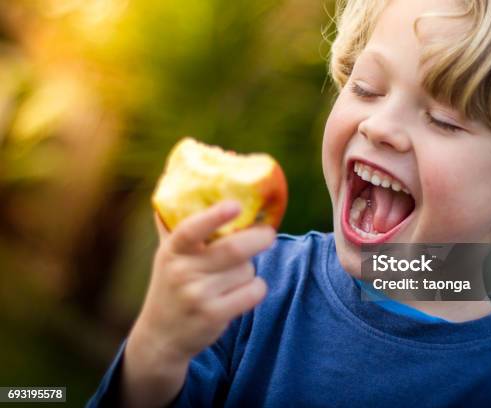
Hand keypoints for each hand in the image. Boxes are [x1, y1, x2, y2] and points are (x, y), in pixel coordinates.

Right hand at [120, 201, 274, 407]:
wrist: (161, 335)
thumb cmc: (171, 284)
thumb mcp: (167, 255)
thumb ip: (176, 224)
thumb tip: (180, 180)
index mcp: (172, 250)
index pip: (191, 229)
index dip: (214, 216)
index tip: (234, 205)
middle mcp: (183, 272)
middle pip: (234, 249)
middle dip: (259, 238)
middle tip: (268, 233)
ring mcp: (197, 296)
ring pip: (246, 270)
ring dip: (250, 269)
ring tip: (236, 274)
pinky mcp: (213, 315)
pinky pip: (253, 292)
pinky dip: (257, 288)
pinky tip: (246, 290)